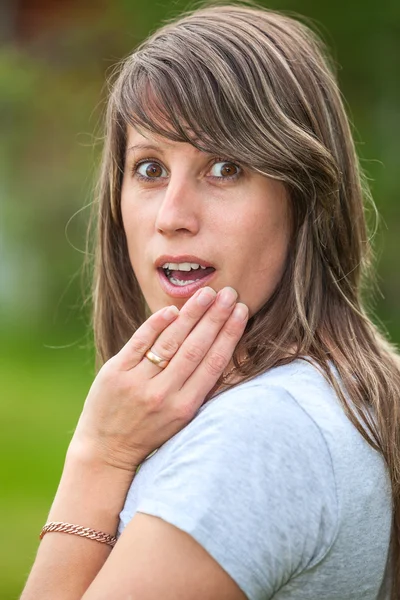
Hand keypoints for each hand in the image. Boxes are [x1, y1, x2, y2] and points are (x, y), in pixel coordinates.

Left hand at [68, 286, 248, 473]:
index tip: (242, 311)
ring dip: (191, 314)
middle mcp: (163, 395)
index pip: (213, 363)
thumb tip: (223, 350)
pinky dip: (157, 324)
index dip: (229, 334)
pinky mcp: (115, 372)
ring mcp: (137, 382)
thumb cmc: (150, 432)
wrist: (106, 450)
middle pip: (195, 348)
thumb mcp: (181, 418)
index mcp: (184, 407)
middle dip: (215, 317)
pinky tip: (173, 309)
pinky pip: (139, 342)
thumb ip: (200, 388)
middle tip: (229, 293)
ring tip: (207, 293)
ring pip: (170, 341)